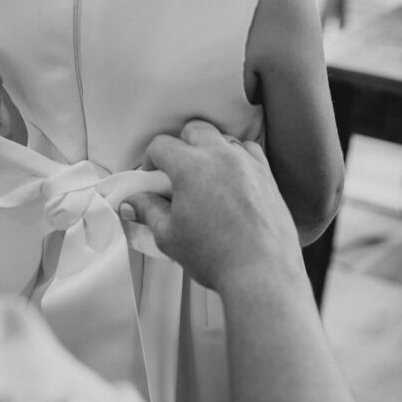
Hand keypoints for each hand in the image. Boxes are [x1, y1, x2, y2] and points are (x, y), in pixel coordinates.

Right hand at [123, 121, 302, 292]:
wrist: (261, 272)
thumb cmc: (216, 256)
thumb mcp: (169, 235)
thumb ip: (148, 211)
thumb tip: (134, 202)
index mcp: (191, 167)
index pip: (162, 145)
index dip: (151, 159)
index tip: (152, 175)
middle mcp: (221, 156)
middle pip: (195, 130)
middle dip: (181, 145)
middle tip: (176, 172)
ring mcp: (247, 163)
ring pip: (223, 138)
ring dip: (209, 149)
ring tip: (204, 176)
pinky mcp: (267, 176)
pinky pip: (249, 151)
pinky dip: (237, 158)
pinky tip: (232, 180)